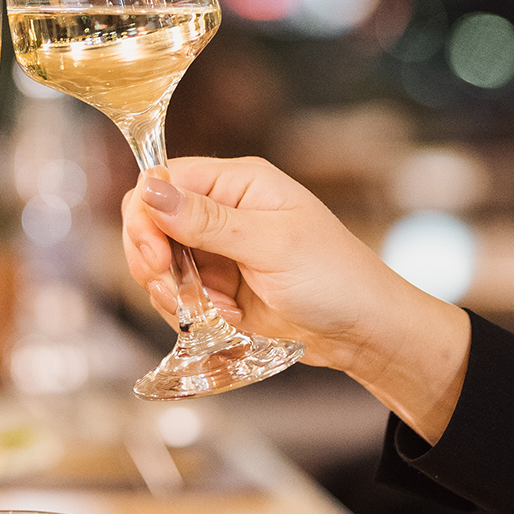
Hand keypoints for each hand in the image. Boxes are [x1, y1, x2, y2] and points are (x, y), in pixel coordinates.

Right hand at [121, 155, 470, 443]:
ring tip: (212, 311)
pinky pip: (178, 294)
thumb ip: (207, 221)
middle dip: (154, 261)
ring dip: (172, 292)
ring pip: (159, 263)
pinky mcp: (219, 287)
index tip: (157, 258)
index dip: (147, 217)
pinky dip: (187, 312)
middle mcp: (222, 211)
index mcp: (237, 183)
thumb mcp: (271, 245)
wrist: (365, 332)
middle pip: (151, 222)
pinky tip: (222, 320)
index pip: (163, 181)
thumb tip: (149, 189)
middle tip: (176, 294)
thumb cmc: (336, 278)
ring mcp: (218, 250)